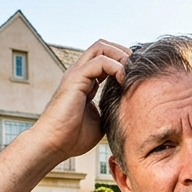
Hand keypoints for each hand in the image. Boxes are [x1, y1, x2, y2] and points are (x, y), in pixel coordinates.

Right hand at [27, 39, 129, 164]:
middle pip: (103, 46)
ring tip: (131, 72)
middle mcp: (80, 74)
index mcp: (86, 82)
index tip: (136, 75)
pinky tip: (123, 81)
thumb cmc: (73, 137)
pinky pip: (100, 61)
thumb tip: (129, 107)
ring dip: (121, 56)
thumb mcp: (101, 120)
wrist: (54, 145)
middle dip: (123, 52)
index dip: (123, 62)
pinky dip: (116, 67)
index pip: (105, 59)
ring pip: (101, 47)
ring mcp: (77, 74)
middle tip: (137, 68)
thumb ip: (111, 108)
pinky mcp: (75, 79)